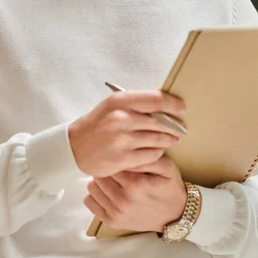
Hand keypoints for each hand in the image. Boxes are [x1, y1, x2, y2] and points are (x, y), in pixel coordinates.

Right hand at [68, 90, 185, 177]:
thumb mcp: (113, 105)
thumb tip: (165, 101)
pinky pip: (152, 155)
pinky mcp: (123, 158)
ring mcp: (122, 139)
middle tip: (181, 129)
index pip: (156, 99)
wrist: (75, 147)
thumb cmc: (98, 123)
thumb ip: (137, 103)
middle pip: (161, 121)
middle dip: (174, 126)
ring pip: (158, 139)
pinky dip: (157, 153)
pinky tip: (156, 150)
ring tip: (170, 139)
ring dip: (168, 140)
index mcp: (120, 101)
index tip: (182, 107)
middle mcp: (121, 118)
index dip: (173, 103)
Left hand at [84, 155, 187, 232]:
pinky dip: (95, 194)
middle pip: (99, 174)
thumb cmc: (169, 187)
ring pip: (92, 186)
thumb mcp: (166, 166)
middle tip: (116, 166)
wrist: (175, 215)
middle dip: (106, 167)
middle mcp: (122, 200)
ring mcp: (116, 213)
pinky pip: (89, 202)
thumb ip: (147, 156)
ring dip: (100, 180)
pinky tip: (108, 190)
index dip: (115, 156)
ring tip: (113, 178)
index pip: (111, 162)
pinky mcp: (112, 221)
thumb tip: (128, 151)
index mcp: (135, 185)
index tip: (120, 155)